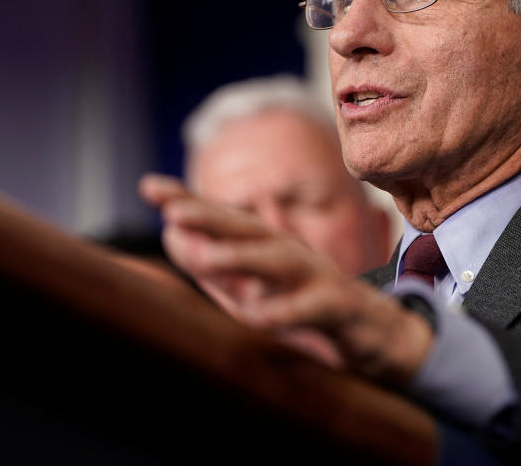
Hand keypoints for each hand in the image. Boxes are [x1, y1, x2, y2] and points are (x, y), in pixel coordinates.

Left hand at [138, 173, 432, 385]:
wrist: (372, 334)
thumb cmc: (303, 309)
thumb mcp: (252, 290)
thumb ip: (212, 266)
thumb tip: (170, 234)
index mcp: (266, 245)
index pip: (224, 219)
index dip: (189, 202)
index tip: (148, 186)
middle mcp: (289, 253)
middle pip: (249, 229)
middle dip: (212, 217)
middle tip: (173, 211)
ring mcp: (315, 277)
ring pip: (278, 262)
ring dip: (242, 257)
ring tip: (206, 257)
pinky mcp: (337, 307)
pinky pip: (310, 308)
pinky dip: (284, 311)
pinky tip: (257, 316)